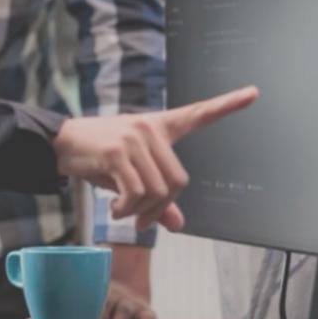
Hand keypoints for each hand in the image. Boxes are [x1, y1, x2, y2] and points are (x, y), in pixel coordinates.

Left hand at [20, 244, 156, 318]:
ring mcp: (127, 302)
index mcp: (90, 290)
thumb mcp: (73, 303)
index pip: (86, 296)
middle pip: (106, 305)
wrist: (122, 284)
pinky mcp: (144, 310)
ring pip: (125, 311)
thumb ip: (50, 316)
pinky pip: (149, 317)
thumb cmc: (89, 298)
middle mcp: (110, 294)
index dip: (82, 307)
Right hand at [52, 86, 257, 230]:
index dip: (227, 105)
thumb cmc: (101, 158)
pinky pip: (136, 192)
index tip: (253, 93)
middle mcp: (151, 129)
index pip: (199, 113)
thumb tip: (178, 225)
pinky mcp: (117, 152)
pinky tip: (115, 209)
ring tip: (123, 213)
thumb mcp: (132, 176)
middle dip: (160, 209)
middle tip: (143, 220)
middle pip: (177, 182)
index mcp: (161, 127)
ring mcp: (135, 139)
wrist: (63, 143)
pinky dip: (127, 210)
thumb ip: (158, 199)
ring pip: (157, 191)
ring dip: (140, 213)